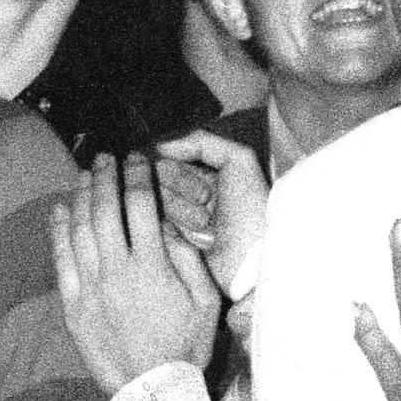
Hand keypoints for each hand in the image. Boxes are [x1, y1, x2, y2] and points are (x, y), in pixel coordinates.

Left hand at [51, 152, 222, 397]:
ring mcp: (90, 288)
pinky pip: (60, 260)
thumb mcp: (205, 300)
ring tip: (83, 176)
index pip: (140, 206)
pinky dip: (58, 231)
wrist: (154, 390)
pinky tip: (59, 211)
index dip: (137, 176)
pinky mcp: (73, 306)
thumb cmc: (187, 344)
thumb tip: (166, 226)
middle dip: (104, 177)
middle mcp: (116, 270)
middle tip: (104, 158)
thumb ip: (187, 258)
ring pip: (79, 230)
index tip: (136, 159)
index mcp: (152, 266)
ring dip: (80, 197)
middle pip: (104, 210)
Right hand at [155, 129, 268, 293]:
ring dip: (182, 210)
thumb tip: (161, 144)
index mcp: (202, 177)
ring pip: (152, 200)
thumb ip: (202, 142)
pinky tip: (194, 237)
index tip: (200, 180)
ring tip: (206, 225)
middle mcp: (185, 196)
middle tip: (207, 201)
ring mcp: (173, 220)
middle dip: (182, 187)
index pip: (168, 160)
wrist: (250, 258)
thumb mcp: (239, 162)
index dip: (178, 168)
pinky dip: (171, 228)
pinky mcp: (164, 243)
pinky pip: (149, 224)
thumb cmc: (251, 210)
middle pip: (156, 178)